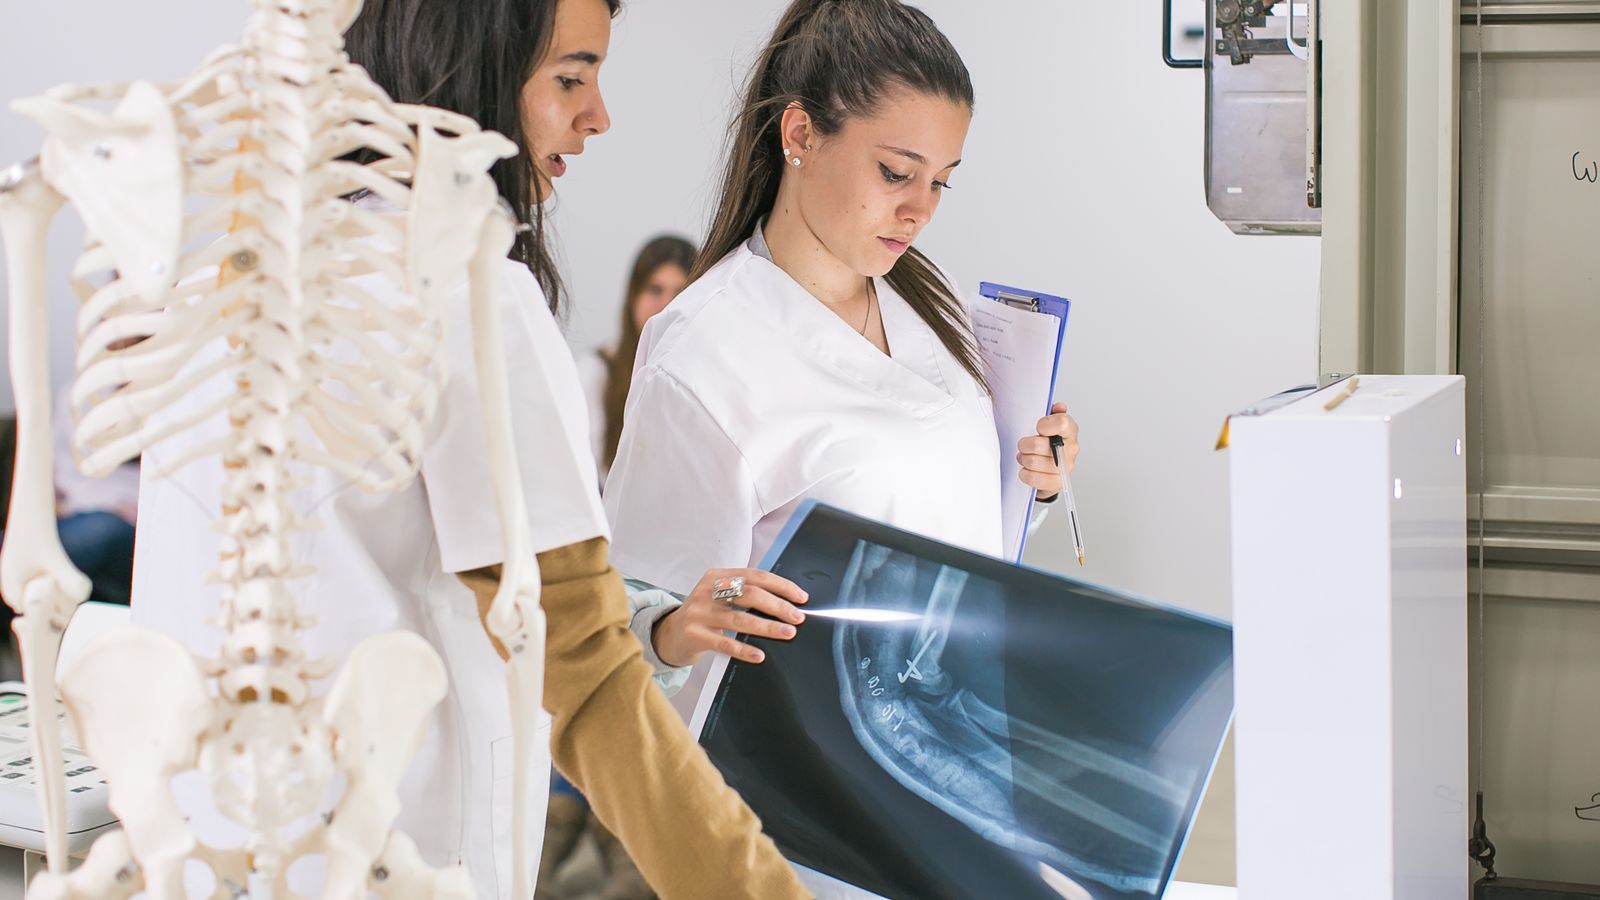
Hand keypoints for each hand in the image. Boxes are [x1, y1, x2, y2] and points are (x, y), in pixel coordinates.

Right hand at [651, 569, 808, 667]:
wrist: (670, 634)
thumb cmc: (704, 615)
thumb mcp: (719, 597)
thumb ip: (745, 594)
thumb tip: (786, 603)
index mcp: (717, 576)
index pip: (755, 576)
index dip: (781, 586)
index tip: (800, 598)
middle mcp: (707, 591)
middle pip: (750, 594)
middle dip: (778, 606)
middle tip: (798, 617)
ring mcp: (698, 613)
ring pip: (740, 618)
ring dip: (767, 627)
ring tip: (787, 633)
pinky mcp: (694, 635)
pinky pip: (724, 642)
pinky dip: (744, 649)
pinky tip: (760, 655)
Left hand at [1016, 402, 1078, 499]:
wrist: (1048, 469)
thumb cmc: (1047, 442)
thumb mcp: (1048, 423)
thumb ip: (1051, 412)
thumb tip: (1059, 407)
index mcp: (1070, 431)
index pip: (1062, 423)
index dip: (1045, 424)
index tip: (1038, 427)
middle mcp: (1071, 449)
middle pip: (1038, 444)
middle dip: (1025, 444)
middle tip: (1025, 445)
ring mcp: (1065, 468)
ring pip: (1032, 462)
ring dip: (1023, 459)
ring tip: (1025, 457)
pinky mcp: (1056, 483)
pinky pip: (1032, 477)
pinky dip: (1024, 473)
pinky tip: (1027, 469)